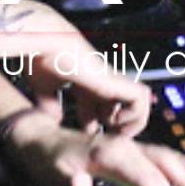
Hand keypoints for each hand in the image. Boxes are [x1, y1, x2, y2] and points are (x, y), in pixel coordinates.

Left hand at [5, 110, 184, 185]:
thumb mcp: (54, 172)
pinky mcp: (123, 148)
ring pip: (161, 156)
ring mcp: (124, 145)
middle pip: (161, 164)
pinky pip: (154, 154)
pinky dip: (173, 162)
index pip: (147, 179)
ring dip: (182, 172)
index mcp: (110, 153)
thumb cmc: (48, 158)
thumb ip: (70, 182)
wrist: (40, 139)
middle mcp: (122, 146)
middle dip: (182, 183)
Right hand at [21, 13, 151, 136]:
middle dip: (115, 130)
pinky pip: (140, 100)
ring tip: (112, 133)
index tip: (87, 136)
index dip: (96, 125)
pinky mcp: (118, 81)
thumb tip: (50, 119)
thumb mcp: (43, 88)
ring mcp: (111, 81)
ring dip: (128, 123)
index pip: (100, 106)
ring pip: (138, 103)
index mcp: (85, 83)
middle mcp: (101, 82)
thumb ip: (48, 103)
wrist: (49, 44)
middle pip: (120, 107)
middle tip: (105, 142)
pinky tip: (112, 121)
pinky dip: (132, 116)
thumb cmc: (44, 59)